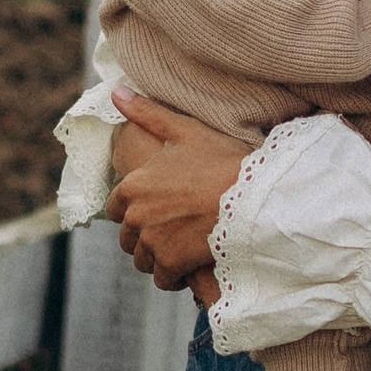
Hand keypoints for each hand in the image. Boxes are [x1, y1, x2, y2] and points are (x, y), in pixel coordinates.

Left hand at [107, 90, 247, 290]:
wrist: (254, 195)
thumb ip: (146, 113)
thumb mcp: (184, 130)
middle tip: (170, 232)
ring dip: (158, 258)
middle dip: (144, 238)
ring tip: (181, 249)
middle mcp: (136, 215)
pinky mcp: (173, 263)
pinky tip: (189, 268)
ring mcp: (153, 242)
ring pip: (143, 261)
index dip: (133, 211)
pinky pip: (163, 279)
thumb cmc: (221, 160)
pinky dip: (173, 276)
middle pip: (127, 239)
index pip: (115, 209)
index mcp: (132, 185)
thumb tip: (115, 92)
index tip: (155, 211)